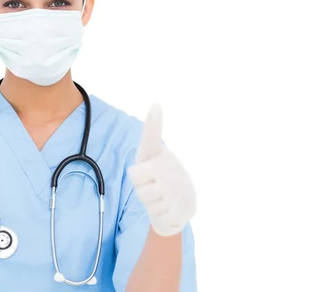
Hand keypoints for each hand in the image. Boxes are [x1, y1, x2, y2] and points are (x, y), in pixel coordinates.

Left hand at [128, 104, 195, 236]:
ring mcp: (176, 187)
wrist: (182, 205)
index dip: (154, 121)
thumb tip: (156, 104)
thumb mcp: (149, 156)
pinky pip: (155, 211)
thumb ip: (149, 136)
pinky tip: (166, 207)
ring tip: (158, 195)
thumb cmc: (158, 176)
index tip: (155, 104)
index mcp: (159, 154)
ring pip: (143, 196)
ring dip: (147, 200)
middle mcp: (170, 167)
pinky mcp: (181, 207)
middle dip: (139, 185)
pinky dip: (157, 213)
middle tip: (150, 184)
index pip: (152, 136)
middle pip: (134, 178)